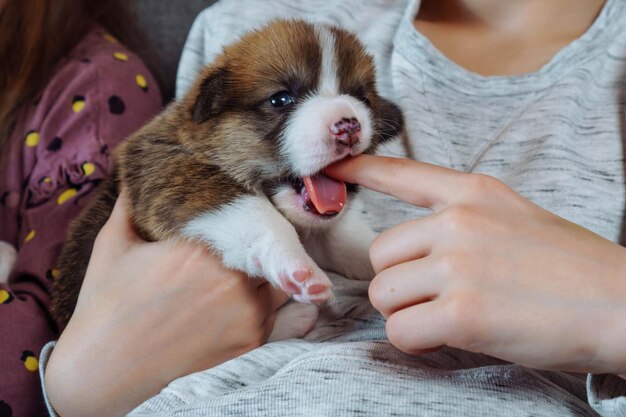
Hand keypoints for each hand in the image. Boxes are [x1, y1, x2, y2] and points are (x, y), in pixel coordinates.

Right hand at [45, 191, 288, 416]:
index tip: (246, 212)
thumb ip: (130, 205)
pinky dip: (268, 300)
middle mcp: (232, 279)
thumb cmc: (106, 305)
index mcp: (202, 249)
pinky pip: (280, 310)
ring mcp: (247, 313)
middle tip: (249, 241)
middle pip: (272, 247)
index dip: (253, 212)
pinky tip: (244, 296)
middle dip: (264, 243)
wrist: (107, 368)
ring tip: (247, 270)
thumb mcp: (112, 245)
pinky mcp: (252, 340)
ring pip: (281, 279)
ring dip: (270, 272)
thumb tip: (137, 176)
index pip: (252, 217)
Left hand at [327, 155, 625, 373]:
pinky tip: (451, 336)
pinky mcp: (462, 312)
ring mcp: (458, 264)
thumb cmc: (570, 269)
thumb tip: (417, 250)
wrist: (622, 304)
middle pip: (381, 256)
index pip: (402, 173)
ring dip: (407, 313)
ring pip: (384, 295)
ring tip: (449, 316)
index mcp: (473, 194)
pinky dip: (417, 341)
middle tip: (438, 297)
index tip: (329, 167)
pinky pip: (401, 331)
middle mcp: (458, 222)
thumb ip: (463, 222)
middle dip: (400, 283)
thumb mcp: (515, 219)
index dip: (359, 169)